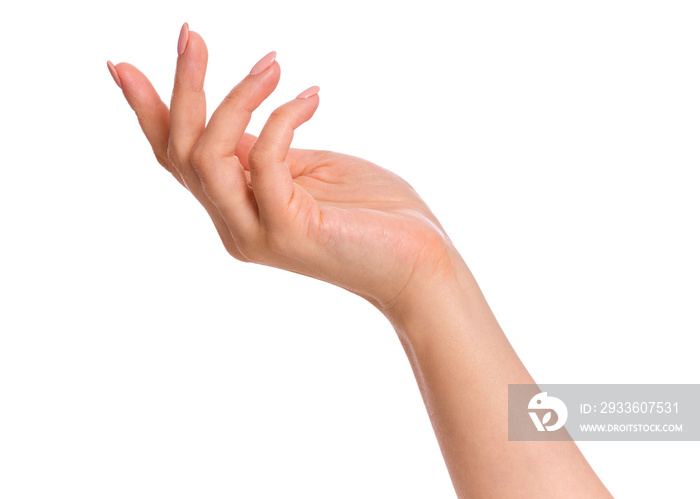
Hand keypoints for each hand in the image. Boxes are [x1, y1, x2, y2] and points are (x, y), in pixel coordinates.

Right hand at [108, 25, 455, 314]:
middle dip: (183, 88)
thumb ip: (265, 151)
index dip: (148, 112)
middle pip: (181, 152)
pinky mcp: (288, 231)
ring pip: (207, 157)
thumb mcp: (307, 169)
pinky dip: (284, 118)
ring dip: (232, 98)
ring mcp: (257, 231)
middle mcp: (235, 224)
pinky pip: (266, 161)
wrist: (421, 262)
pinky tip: (312, 96)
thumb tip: (238, 116)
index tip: (121, 65)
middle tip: (191, 35)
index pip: (178, 159)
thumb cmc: (373, 213)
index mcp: (238, 208)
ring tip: (272, 62)